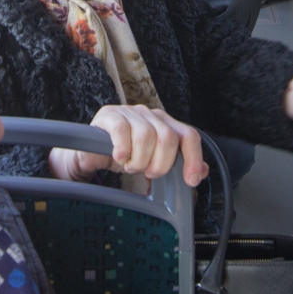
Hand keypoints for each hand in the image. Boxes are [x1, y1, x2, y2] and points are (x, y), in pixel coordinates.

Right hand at [49, 105, 209, 186]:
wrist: (90, 154)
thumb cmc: (124, 156)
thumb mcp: (153, 162)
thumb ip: (177, 165)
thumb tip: (202, 171)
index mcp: (166, 124)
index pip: (189, 136)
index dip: (193, 158)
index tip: (190, 180)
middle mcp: (150, 115)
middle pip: (168, 138)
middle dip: (160, 164)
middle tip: (147, 172)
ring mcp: (130, 113)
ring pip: (146, 136)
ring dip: (138, 160)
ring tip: (130, 165)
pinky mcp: (110, 115)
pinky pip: (122, 132)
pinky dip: (123, 150)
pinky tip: (119, 158)